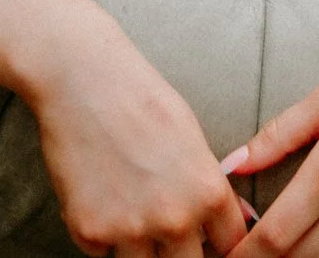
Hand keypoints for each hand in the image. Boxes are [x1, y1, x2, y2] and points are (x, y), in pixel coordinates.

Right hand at [0, 0, 250, 257]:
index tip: (208, 244)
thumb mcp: (193, 140)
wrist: (82, 78)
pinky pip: (103, 256)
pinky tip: (102, 202)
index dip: (221, 249)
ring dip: (140, 251)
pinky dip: (103, 239)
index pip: (232, 248)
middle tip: (167, 237)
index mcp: (208, 193)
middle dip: (182, 255)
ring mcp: (130, 229)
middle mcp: (174, 218)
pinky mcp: (89, 231)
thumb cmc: (141, 99)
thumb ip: (212, 188)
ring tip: (131, 216)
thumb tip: (236, 221)